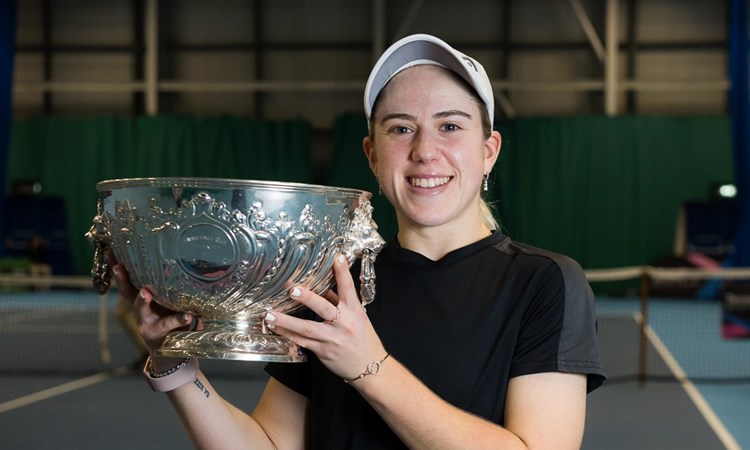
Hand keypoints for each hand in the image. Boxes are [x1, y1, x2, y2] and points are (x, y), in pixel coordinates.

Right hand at [108, 251, 192, 353]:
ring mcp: (147, 322)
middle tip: (119, 269)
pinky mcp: (159, 333)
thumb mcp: (165, 301)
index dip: (117, 268)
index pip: (127, 281)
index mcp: (141, 299)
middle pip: (128, 294)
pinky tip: (188, 315)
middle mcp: (140, 310)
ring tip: (145, 292)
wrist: (170, 350)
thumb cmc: (168, 318)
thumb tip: (176, 258)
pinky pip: (171, 324)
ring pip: (141, 310)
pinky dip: (180, 319)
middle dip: (122, 281)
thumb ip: (166, 286)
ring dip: (142, 301)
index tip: (110, 252)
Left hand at [264, 254, 385, 380]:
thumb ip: (339, 301)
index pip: (348, 288)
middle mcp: (343, 324)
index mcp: (354, 311)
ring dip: (287, 321)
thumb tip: (323, 285)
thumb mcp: (357, 316)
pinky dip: (287, 334)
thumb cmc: (363, 339)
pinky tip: (275, 327)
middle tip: (292, 289)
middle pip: (324, 308)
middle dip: (308, 298)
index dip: (343, 272)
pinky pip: (301, 342)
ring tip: (270, 313)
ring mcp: (332, 339)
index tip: (337, 257)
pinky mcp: (323, 351)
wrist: (369, 367)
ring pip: (307, 328)